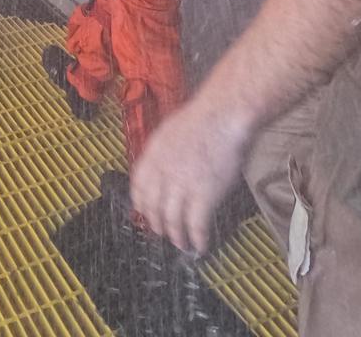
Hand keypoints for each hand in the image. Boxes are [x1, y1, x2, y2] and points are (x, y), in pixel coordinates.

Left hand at [130, 98, 254, 254]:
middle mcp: (162, 174)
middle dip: (157, 225)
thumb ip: (161, 153)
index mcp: (151, 157)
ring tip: (181, 244)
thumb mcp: (168, 131)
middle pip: (154, 208)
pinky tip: (200, 245)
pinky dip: (197, 238)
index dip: (141, 204)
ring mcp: (182, 186)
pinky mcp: (204, 195)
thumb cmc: (200, 119)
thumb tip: (160, 169)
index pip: (138, 188)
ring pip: (173, 221)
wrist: (222, 116)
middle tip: (163, 233)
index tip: (145, 213)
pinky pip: (196, 225)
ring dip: (176, 237)